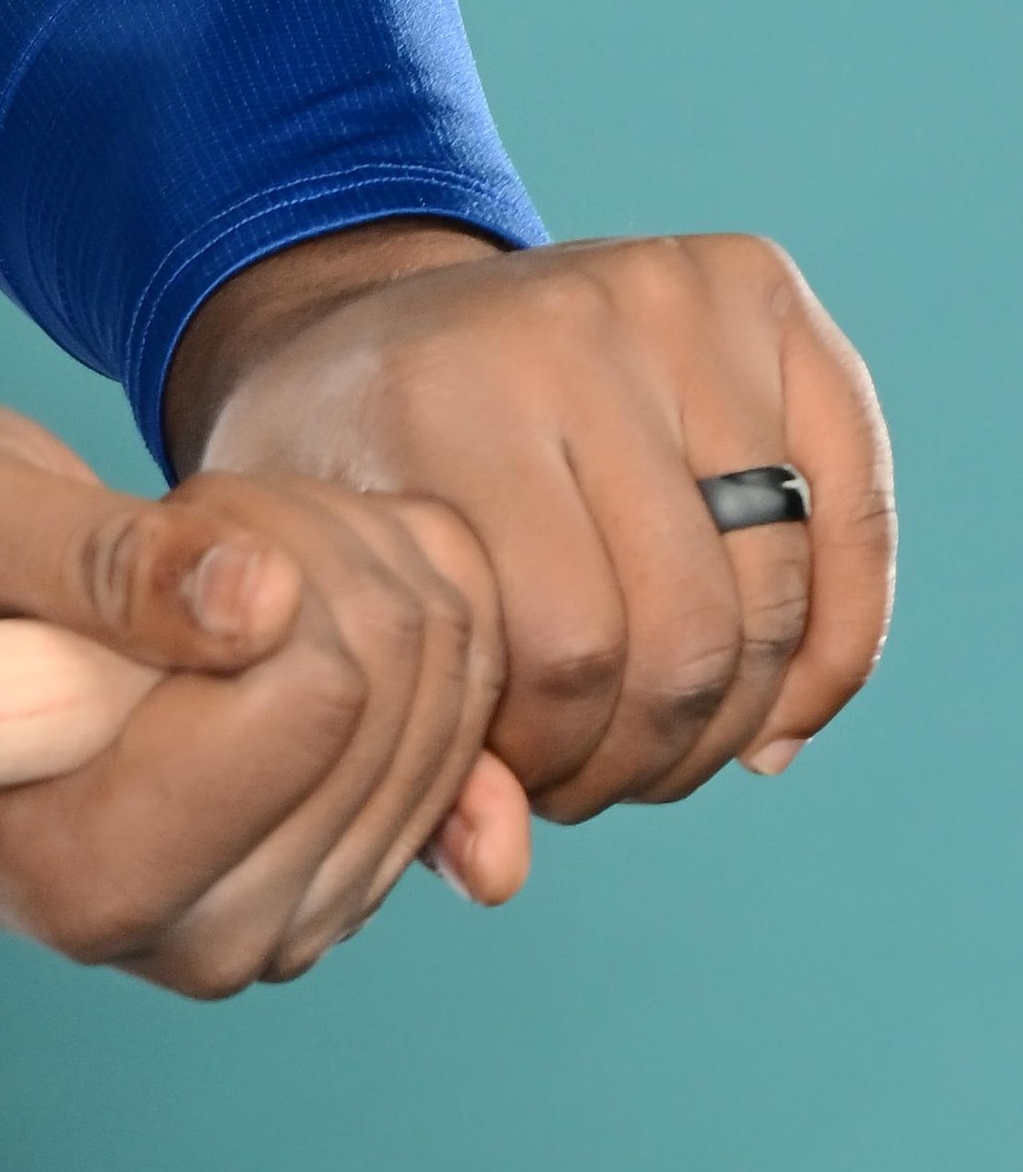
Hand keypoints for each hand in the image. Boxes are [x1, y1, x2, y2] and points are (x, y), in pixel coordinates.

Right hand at [0, 400, 530, 996]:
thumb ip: (91, 558)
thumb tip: (265, 601)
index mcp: (90, 880)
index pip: (316, 695)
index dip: (260, 554)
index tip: (160, 520)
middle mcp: (205, 939)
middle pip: (396, 689)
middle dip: (309, 548)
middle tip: (180, 527)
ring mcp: (290, 921)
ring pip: (454, 689)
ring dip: (351, 568)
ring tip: (204, 563)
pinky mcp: (349, 880)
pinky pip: (476, 711)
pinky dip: (397, 610)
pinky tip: (277, 597)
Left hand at [166, 223, 895, 822]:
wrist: (354, 317)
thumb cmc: (332, 475)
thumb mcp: (318, 588)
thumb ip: (401, 730)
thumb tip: (498, 874)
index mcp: (444, 391)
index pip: (561, 646)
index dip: (550, 755)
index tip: (512, 781)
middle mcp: (571, 322)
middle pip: (682, 629)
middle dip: (640, 751)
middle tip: (584, 783)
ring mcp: (680, 301)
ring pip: (774, 594)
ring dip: (729, 720)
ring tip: (653, 751)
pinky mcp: (763, 297)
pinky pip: (853, 521)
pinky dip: (828, 651)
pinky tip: (769, 723)